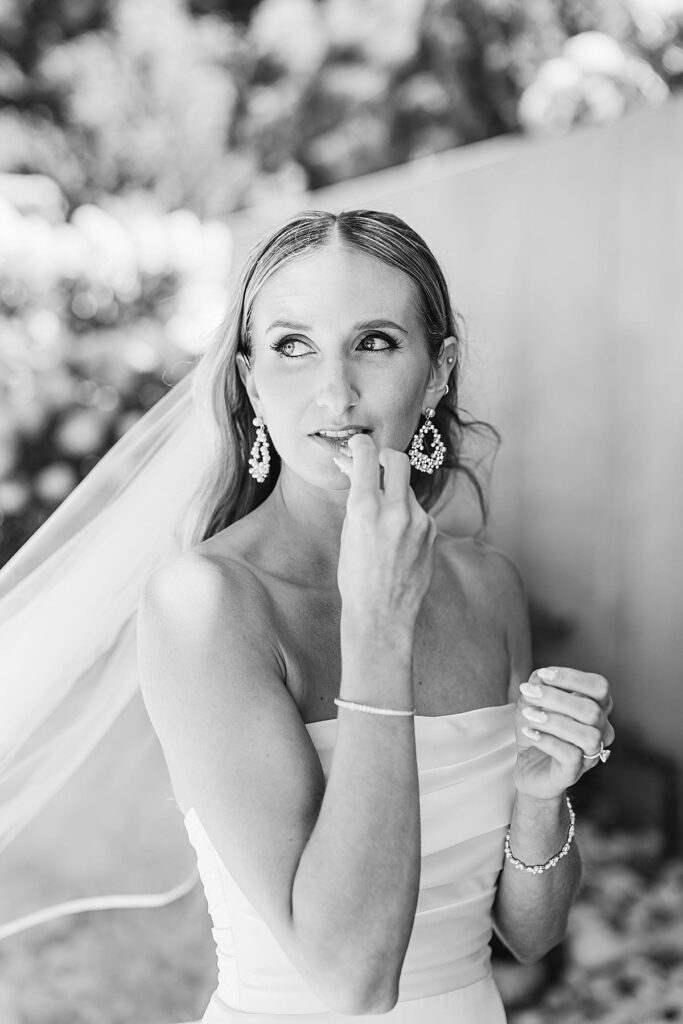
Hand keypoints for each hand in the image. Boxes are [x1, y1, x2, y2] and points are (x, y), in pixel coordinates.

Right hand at [335, 434, 436, 637]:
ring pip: (408, 490)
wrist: (381, 614)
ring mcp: (418, 521)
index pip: (368, 457)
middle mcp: (395, 510)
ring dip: (396, 495)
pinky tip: (397, 539)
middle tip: (378, 463)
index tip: (358, 445)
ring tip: (383, 521)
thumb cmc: (356, 577)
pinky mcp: (432, 532)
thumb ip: (358, 500)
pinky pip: (418, 512)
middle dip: (386, 457)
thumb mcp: (348, 533)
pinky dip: (407, 517)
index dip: (361, 445)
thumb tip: (360, 471)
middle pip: (398, 460)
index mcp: (365, 509)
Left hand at [513, 666, 614, 800]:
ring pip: (588, 736)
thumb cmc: (538, 729)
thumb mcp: (533, 702)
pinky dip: (548, 741)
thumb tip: (541, 676)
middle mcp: (601, 731)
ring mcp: (590, 754)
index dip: (573, 677)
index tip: (543, 674)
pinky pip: (571, 756)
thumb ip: (539, 685)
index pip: (599, 687)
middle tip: (527, 691)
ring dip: (554, 721)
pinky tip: (530, 732)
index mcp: (597, 708)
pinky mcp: (574, 773)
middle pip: (592, 710)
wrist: (528, 767)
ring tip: (528, 714)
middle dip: (556, 697)